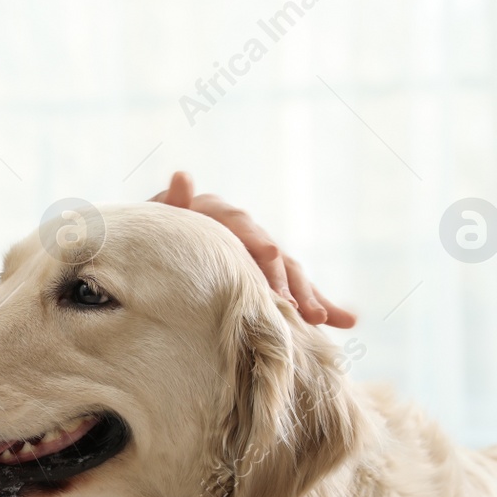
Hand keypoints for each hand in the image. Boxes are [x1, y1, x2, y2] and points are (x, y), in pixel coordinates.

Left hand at [150, 171, 355, 327]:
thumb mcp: (157, 219)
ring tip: (322, 318)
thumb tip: (183, 176)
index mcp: (218, 215)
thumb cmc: (149, 237)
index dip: (256, 241)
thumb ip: (172, 204)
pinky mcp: (266, 281)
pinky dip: (319, 306)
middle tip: (299, 306)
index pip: (241, 225)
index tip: (271, 257)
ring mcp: (258, 258)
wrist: (151, 252)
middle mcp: (244, 234)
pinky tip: (347, 320)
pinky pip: (294, 295)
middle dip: (287, 281)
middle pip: (271, 255)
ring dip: (309, 296)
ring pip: (288, 275)